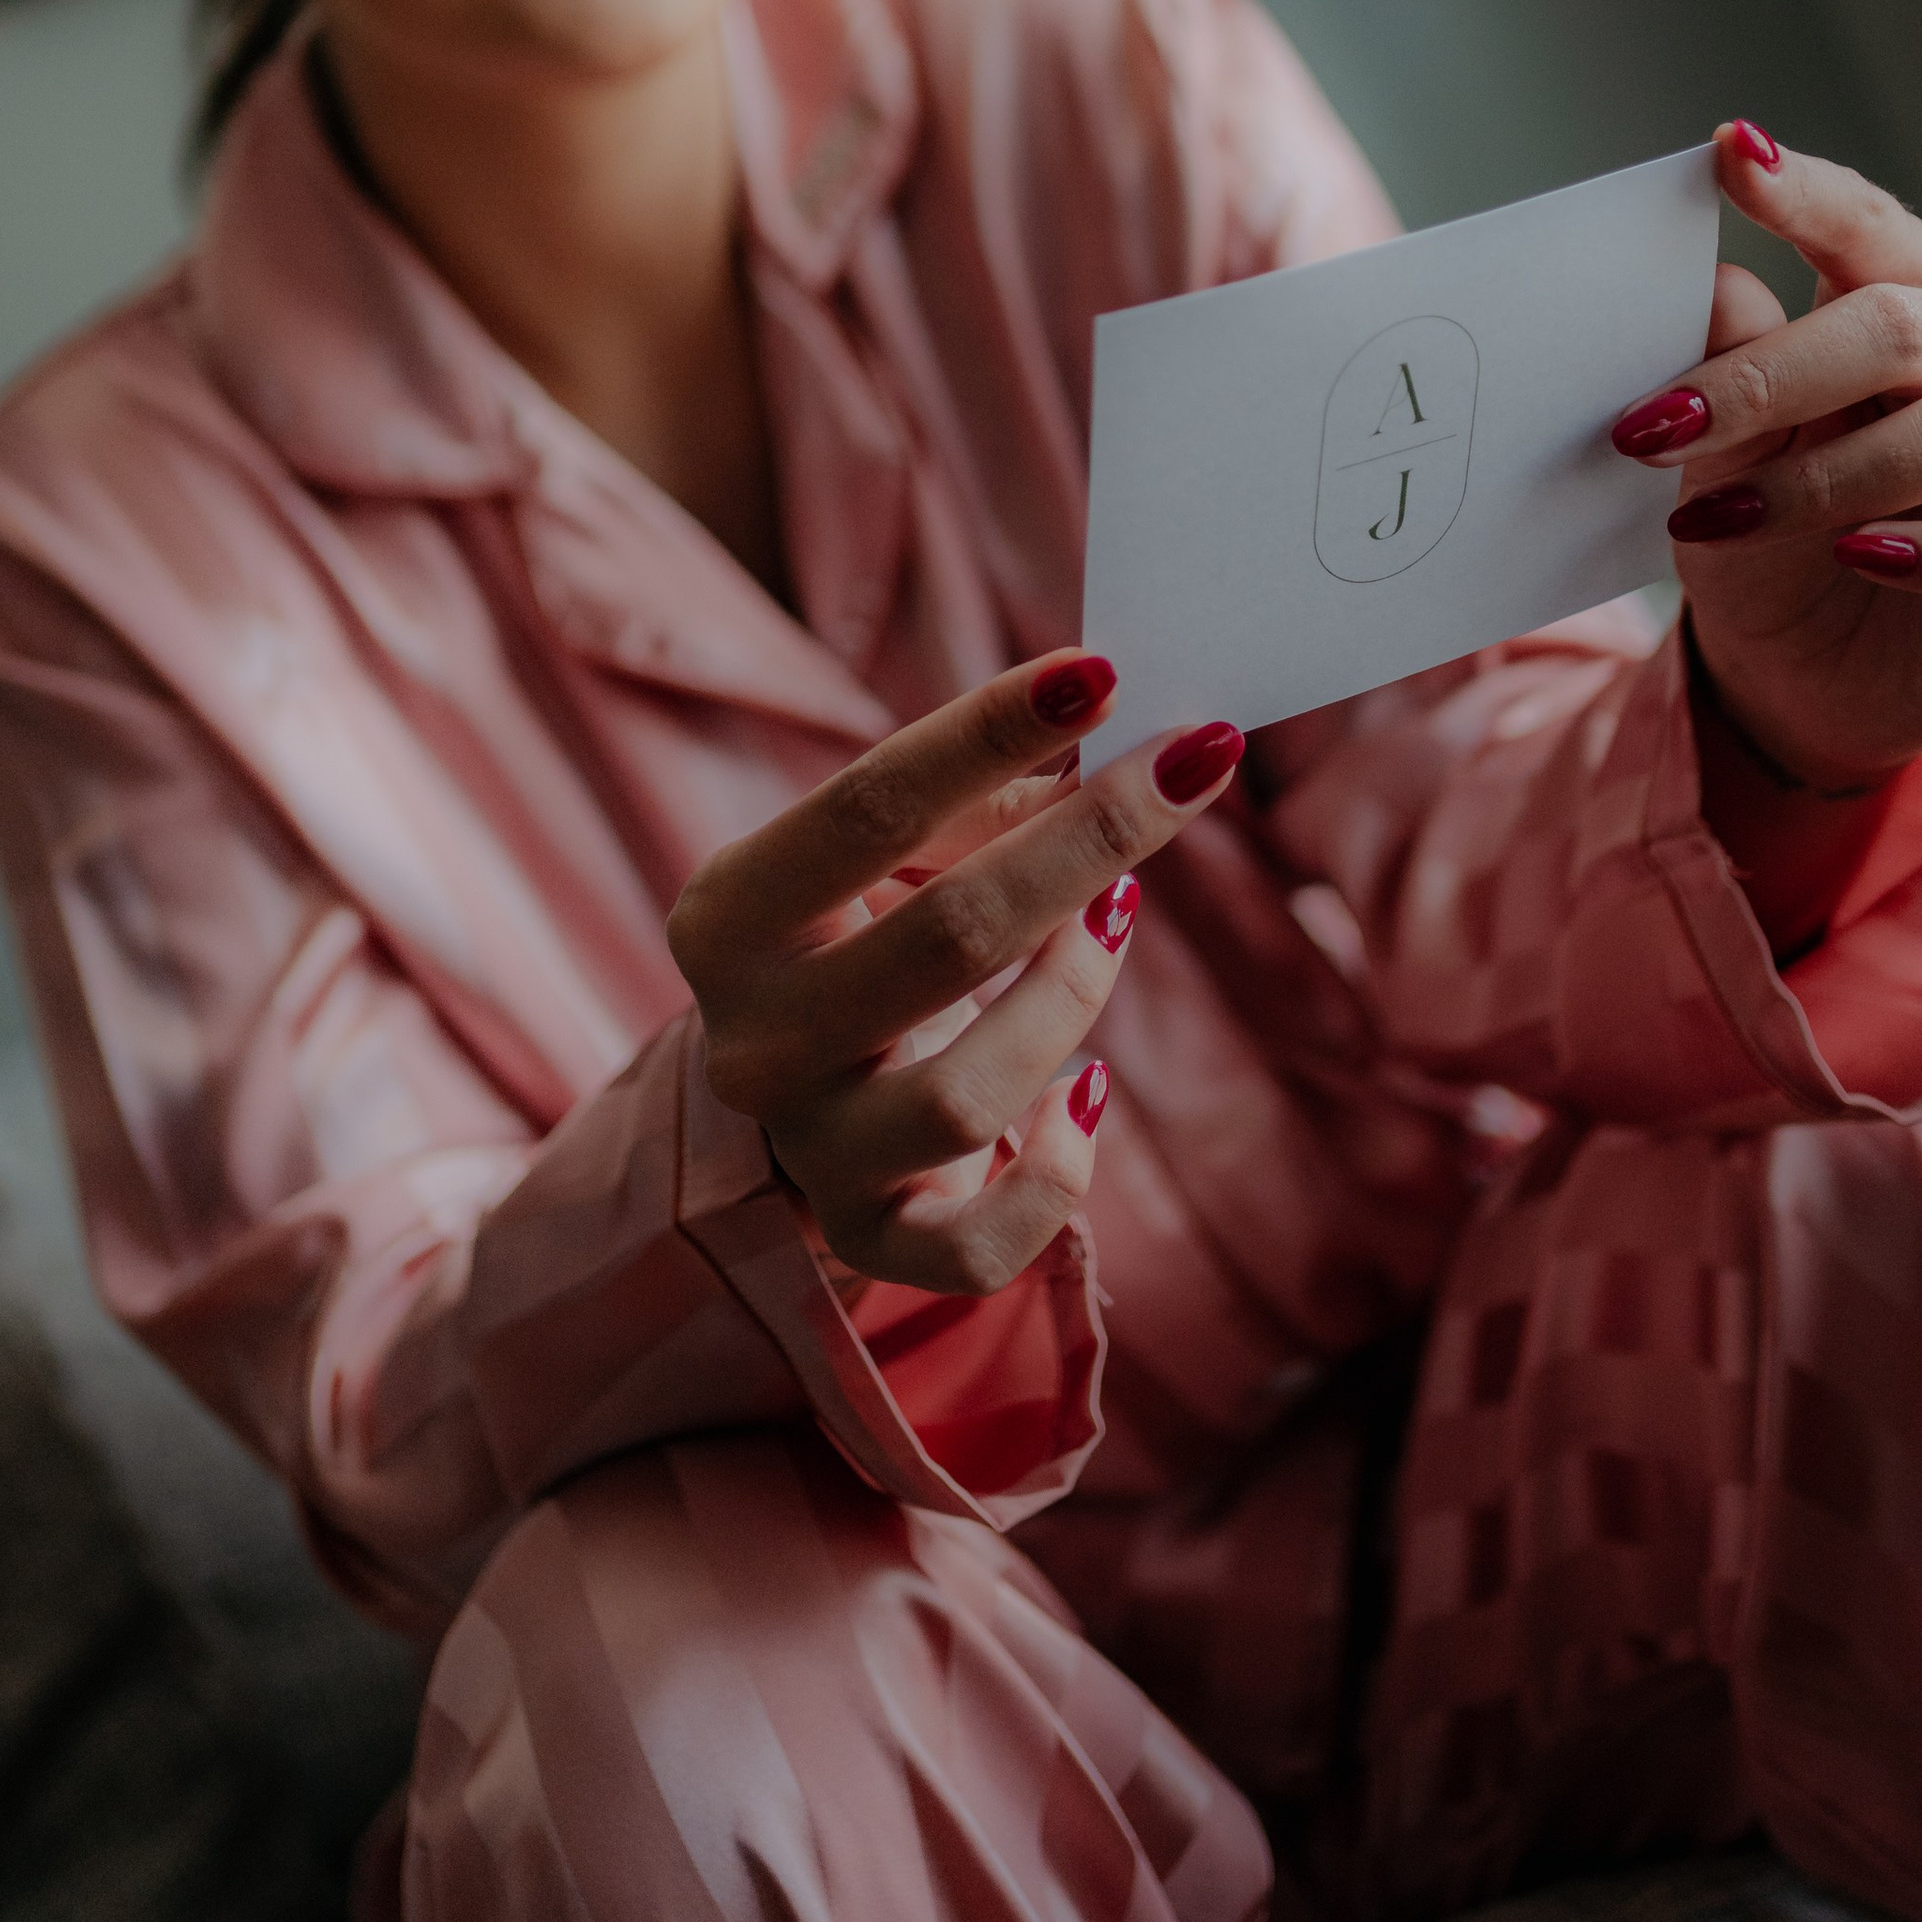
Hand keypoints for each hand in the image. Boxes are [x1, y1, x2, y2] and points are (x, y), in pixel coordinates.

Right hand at [666, 655, 1242, 1293]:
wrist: (795, 1096)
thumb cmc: (859, 935)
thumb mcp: (884, 860)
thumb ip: (974, 804)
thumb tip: (1093, 746)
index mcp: (730, 916)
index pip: (866, 807)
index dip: (986, 734)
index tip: (1098, 673)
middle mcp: (753, 1041)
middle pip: (943, 939)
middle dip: (1087, 841)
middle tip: (1191, 763)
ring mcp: (810, 1151)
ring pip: (966, 1097)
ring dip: (1074, 994)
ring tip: (1114, 919)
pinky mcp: (871, 1238)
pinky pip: (977, 1248)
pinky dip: (1052, 1177)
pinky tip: (1085, 1100)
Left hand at [1611, 124, 1921, 786]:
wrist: (1810, 685)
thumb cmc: (1774, 549)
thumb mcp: (1725, 462)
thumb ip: (1730, 371)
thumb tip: (1712, 282)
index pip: (1872, 229)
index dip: (1805, 192)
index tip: (1728, 155)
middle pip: (1908, 326)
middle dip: (1776, 374)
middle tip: (1658, 426)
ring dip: (1833, 479)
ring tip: (1729, 520)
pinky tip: (1865, 559)